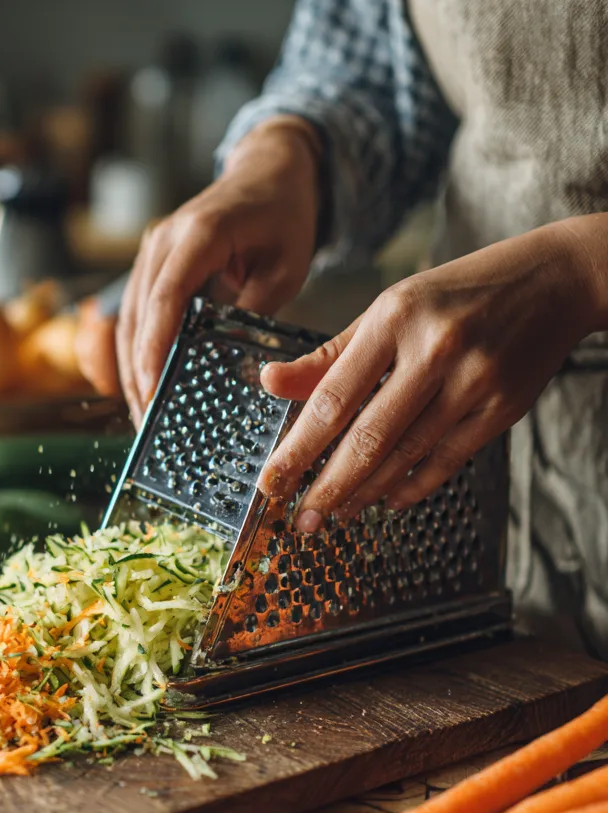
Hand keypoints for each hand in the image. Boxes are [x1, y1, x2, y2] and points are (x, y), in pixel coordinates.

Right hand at [77, 117, 320, 423]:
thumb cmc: (283, 218)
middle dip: (136, 370)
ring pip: (127, 318)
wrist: (268, 172)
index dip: (154, 348)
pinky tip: (143, 382)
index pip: (166, 298)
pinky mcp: (151, 265)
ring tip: (141, 410)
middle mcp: (164, 239)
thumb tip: (230, 363)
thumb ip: (254, 311)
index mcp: (199, 233)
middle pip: (136, 314)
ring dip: (130, 366)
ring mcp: (151, 250)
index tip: (151, 389)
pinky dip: (136, 349)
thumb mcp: (286, 266)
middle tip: (145, 418)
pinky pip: (134, 313)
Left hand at [259, 217, 607, 530]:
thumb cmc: (455, 295)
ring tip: (334, 513)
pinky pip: (446, 461)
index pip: (332, 398)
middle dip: (327, 487)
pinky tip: (384, 499)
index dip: (296, 449)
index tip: (270, 482)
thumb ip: (328, 356)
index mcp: (393, 319)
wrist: (554, 280)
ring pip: (406, 455)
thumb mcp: (386, 310)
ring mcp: (473, 382)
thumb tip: (271, 383)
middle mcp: (434, 350)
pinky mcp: (502, 408)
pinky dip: (411, 486)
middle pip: (368, 437)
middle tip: (300, 520)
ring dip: (364, 493)